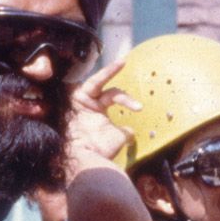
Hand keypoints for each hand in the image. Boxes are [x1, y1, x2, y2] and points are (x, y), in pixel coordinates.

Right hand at [65, 59, 138, 175]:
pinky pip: (95, 82)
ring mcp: (82, 102)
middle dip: (116, 84)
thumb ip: (124, 132)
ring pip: (97, 81)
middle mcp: (88, 106)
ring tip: (123, 62)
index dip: (126, 99)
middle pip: (106, 91)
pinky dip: (108, 72)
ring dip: (110, 71)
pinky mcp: (78, 98)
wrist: (87, 158)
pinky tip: (120, 64)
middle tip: (128, 70)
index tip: (141, 106)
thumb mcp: (117, 139)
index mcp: (97, 113)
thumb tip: (131, 132)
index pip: (112, 99)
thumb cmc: (100, 151)